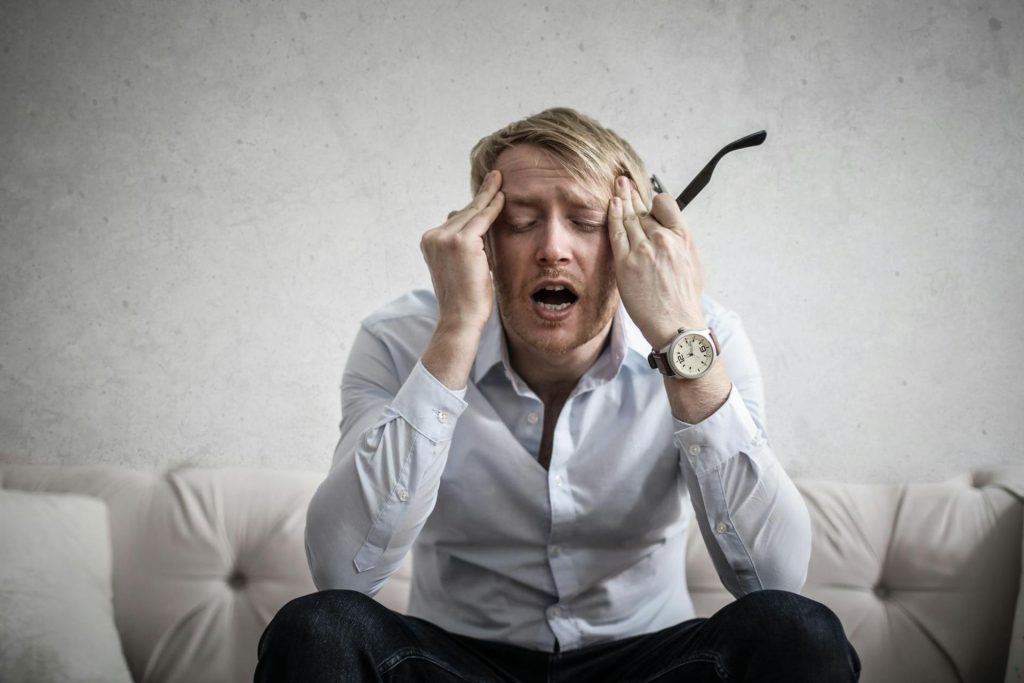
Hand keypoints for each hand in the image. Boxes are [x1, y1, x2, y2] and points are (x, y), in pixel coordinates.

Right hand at [420, 170, 504, 333]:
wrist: (460, 318)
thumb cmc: (464, 298)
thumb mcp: (459, 266)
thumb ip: (463, 244)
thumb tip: (466, 223)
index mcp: (430, 242)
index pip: (455, 220)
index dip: (472, 207)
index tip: (484, 192)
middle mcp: (433, 237)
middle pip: (463, 213)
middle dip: (480, 198)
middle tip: (494, 177)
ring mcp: (445, 238)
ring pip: (472, 214)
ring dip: (488, 197)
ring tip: (498, 179)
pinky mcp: (462, 242)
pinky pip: (482, 219)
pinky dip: (493, 207)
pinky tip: (502, 197)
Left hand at [607, 176, 705, 348]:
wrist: (677, 323)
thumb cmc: (684, 298)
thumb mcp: (692, 263)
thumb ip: (679, 242)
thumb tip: (669, 230)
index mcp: (681, 237)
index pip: (665, 205)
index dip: (655, 201)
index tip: (648, 200)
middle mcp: (662, 239)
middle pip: (643, 210)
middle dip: (632, 194)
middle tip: (623, 181)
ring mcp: (643, 249)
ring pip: (629, 217)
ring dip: (621, 199)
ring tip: (616, 187)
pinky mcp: (626, 262)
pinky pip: (617, 233)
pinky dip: (613, 216)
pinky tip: (611, 204)